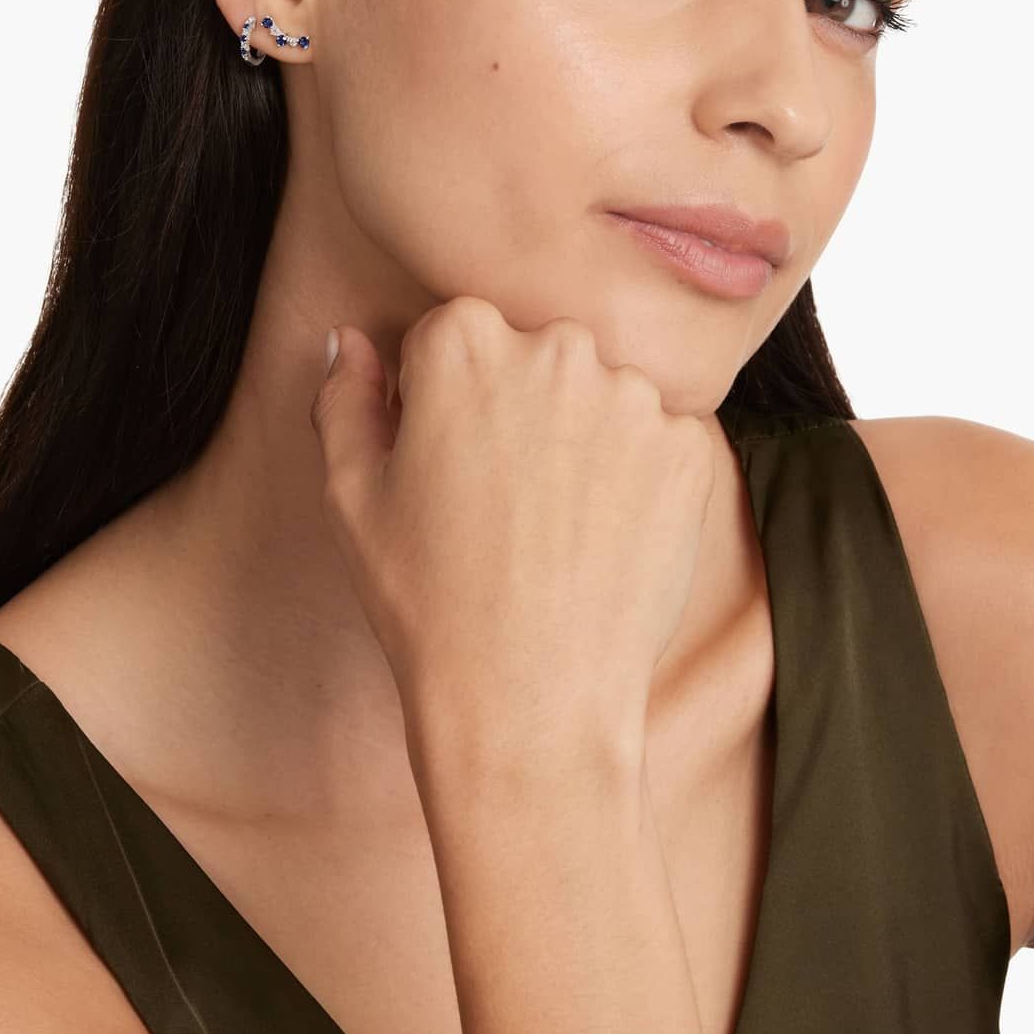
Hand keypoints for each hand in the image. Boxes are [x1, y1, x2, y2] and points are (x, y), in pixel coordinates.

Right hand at [307, 297, 716, 756]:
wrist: (529, 699)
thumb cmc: (427, 600)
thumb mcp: (352, 495)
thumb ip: (345, 398)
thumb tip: (349, 341)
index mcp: (463, 339)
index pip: (453, 334)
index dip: (441, 400)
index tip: (446, 462)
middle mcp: (556, 345)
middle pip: (532, 352)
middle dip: (516, 404)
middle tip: (499, 500)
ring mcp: (631, 395)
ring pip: (598, 392)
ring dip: (581, 435)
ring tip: (552, 525)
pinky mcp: (688, 447)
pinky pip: (656, 437)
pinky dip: (635, 474)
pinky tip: (602, 536)